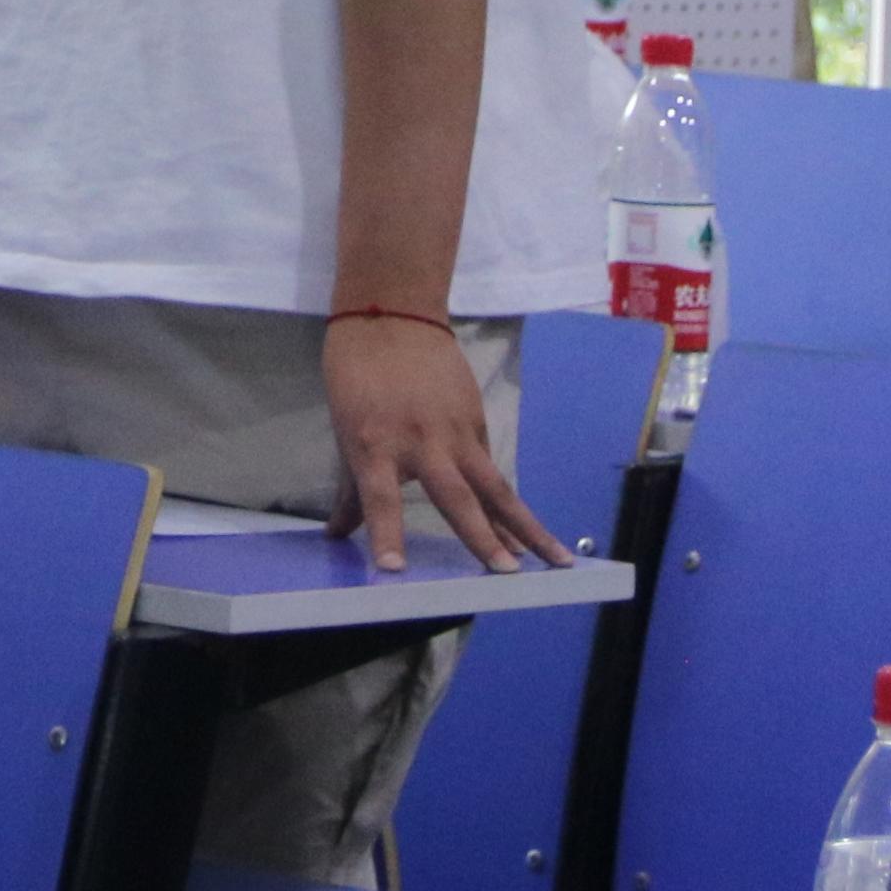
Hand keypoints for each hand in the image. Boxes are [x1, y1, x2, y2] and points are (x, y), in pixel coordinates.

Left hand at [326, 314, 563, 574]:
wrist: (392, 316)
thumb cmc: (357, 376)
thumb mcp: (345, 432)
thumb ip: (351, 492)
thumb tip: (337, 536)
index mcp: (374, 446)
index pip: (380, 499)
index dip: (387, 533)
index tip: (392, 571)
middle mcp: (420, 443)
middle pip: (456, 497)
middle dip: (483, 538)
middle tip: (506, 574)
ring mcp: (455, 431)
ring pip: (495, 486)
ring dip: (525, 526)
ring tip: (554, 560)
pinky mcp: (476, 421)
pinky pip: (491, 469)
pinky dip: (506, 503)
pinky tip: (526, 534)